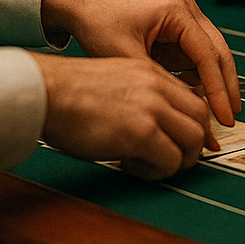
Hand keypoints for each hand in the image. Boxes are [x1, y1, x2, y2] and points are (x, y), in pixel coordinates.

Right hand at [32, 53, 213, 179]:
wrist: (44, 92)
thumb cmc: (67, 92)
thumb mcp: (114, 79)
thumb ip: (139, 94)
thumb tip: (153, 121)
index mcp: (151, 73)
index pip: (191, 98)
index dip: (193, 123)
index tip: (187, 140)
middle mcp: (157, 88)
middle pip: (200, 117)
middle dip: (194, 143)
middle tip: (176, 159)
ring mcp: (151, 110)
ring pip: (193, 139)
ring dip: (180, 159)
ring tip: (155, 166)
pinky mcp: (140, 133)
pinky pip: (170, 159)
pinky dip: (159, 170)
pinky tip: (134, 166)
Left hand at [39, 0, 240, 127]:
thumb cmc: (96, 18)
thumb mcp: (124, 55)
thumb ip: (155, 80)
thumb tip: (179, 107)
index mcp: (178, 10)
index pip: (208, 55)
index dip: (219, 89)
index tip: (224, 116)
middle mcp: (186, 7)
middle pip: (218, 50)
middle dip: (226, 85)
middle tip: (231, 116)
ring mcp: (181, 13)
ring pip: (208, 51)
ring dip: (212, 79)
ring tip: (216, 111)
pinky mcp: (172, 22)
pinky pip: (192, 50)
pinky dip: (196, 72)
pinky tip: (194, 94)